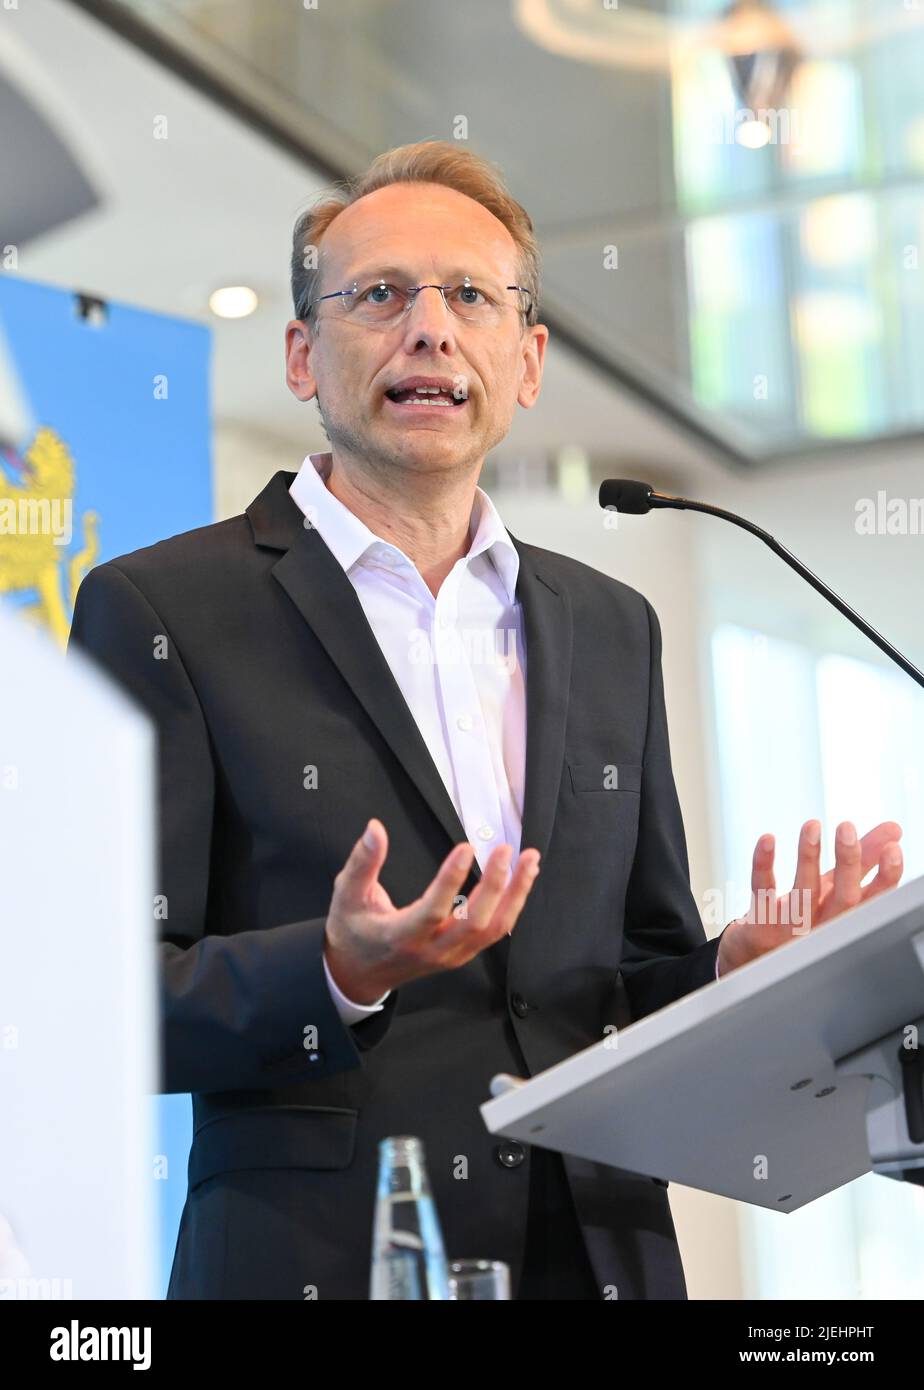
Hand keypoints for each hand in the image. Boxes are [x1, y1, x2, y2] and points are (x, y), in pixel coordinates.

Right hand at [323, 818, 540, 1002]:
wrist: (359, 974)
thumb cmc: (353, 932)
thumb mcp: (346, 895)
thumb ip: (362, 862)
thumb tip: (375, 829)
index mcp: (401, 937)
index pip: (433, 910)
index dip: (451, 880)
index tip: (466, 848)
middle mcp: (431, 950)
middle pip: (475, 923)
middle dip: (496, 886)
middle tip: (504, 850)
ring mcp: (451, 956)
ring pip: (494, 930)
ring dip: (515, 895)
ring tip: (529, 861)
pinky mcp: (462, 954)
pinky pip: (495, 932)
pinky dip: (512, 905)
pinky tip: (521, 880)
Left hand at [717, 818, 903, 976]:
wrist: (756, 957)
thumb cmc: (803, 917)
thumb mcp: (835, 889)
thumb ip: (863, 860)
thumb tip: (892, 829)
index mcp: (845, 917)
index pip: (873, 900)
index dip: (886, 878)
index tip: (892, 850)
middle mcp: (823, 927)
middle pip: (843, 899)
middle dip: (848, 862)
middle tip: (846, 828)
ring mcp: (791, 930)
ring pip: (804, 894)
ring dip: (808, 858)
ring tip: (812, 826)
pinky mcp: (761, 926)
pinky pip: (763, 893)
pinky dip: (763, 865)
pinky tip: (767, 840)